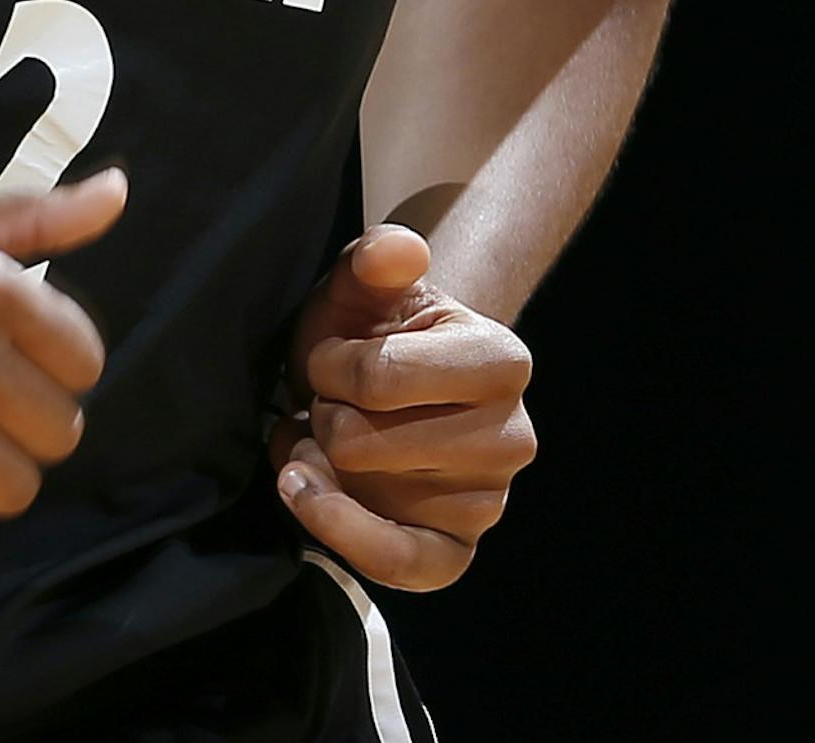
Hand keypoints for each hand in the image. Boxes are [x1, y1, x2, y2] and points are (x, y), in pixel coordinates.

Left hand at [270, 223, 535, 590]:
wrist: (385, 383)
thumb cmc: (374, 329)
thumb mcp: (364, 284)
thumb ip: (375, 257)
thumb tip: (397, 249)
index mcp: (502, 359)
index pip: (379, 377)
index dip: (330, 366)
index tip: (328, 357)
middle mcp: (511, 437)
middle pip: (363, 442)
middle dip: (323, 414)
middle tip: (329, 399)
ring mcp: (489, 500)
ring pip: (365, 492)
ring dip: (318, 463)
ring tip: (322, 434)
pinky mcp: (457, 549)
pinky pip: (401, 564)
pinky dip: (342, 534)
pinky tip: (303, 494)